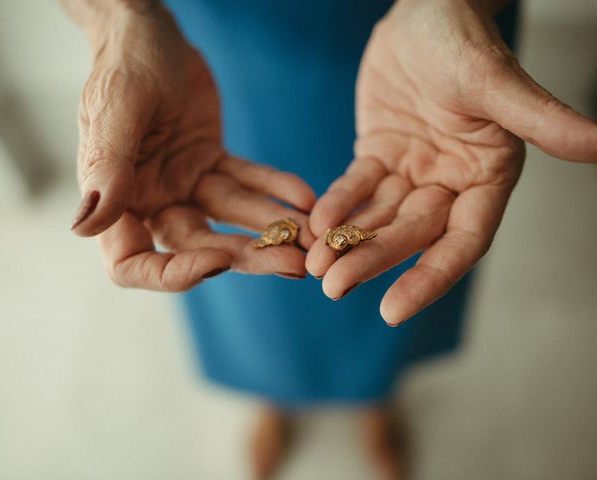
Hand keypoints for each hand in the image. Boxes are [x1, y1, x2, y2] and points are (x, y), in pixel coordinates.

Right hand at [70, 6, 315, 289]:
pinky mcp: (210, 163)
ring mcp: (183, 184)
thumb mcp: (116, 110)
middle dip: (247, 255)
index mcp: (116, 198)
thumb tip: (84, 228)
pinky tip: (304, 196)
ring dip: (271, 226)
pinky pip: (247, 180)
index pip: (132, 264)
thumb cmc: (124, 64)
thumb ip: (108, 168)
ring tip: (313, 236)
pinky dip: (274, 186)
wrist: (149, 31)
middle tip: (297, 261)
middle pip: (198, 244)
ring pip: (230, 215)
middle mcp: (150, 200)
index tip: (218, 258)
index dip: (173, 273)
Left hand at [306, 0, 596, 324]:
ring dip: (347, 242)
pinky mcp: (380, 154)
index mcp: (487, 177)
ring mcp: (413, 171)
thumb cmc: (465, 39)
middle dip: (372, 259)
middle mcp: (450, 182)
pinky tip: (315, 221)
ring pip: (379, 217)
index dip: (430, 276)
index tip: (393, 309)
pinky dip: (337, 204)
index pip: (462, 241)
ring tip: (314, 266)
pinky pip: (357, 187)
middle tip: (332, 285)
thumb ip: (540, 117)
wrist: (424, 11)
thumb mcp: (497, 81)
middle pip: (411, 234)